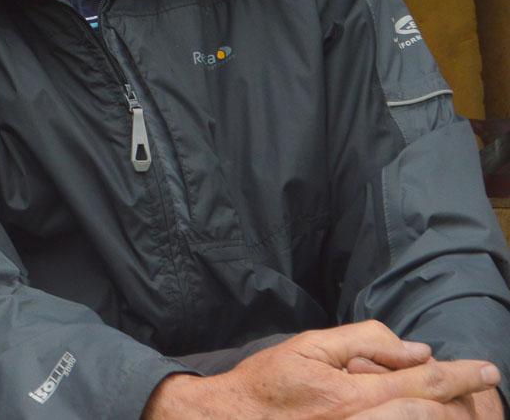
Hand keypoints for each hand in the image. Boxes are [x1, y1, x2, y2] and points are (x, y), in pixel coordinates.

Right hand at [142, 321, 501, 419]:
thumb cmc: (267, 385)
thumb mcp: (308, 346)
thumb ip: (363, 342)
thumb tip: (415, 350)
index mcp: (353, 394)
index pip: (424, 383)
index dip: (462, 376)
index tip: (487, 370)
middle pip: (432, 415)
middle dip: (460, 403)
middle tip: (476, 391)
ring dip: (442, 417)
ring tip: (454, 407)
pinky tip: (420, 415)